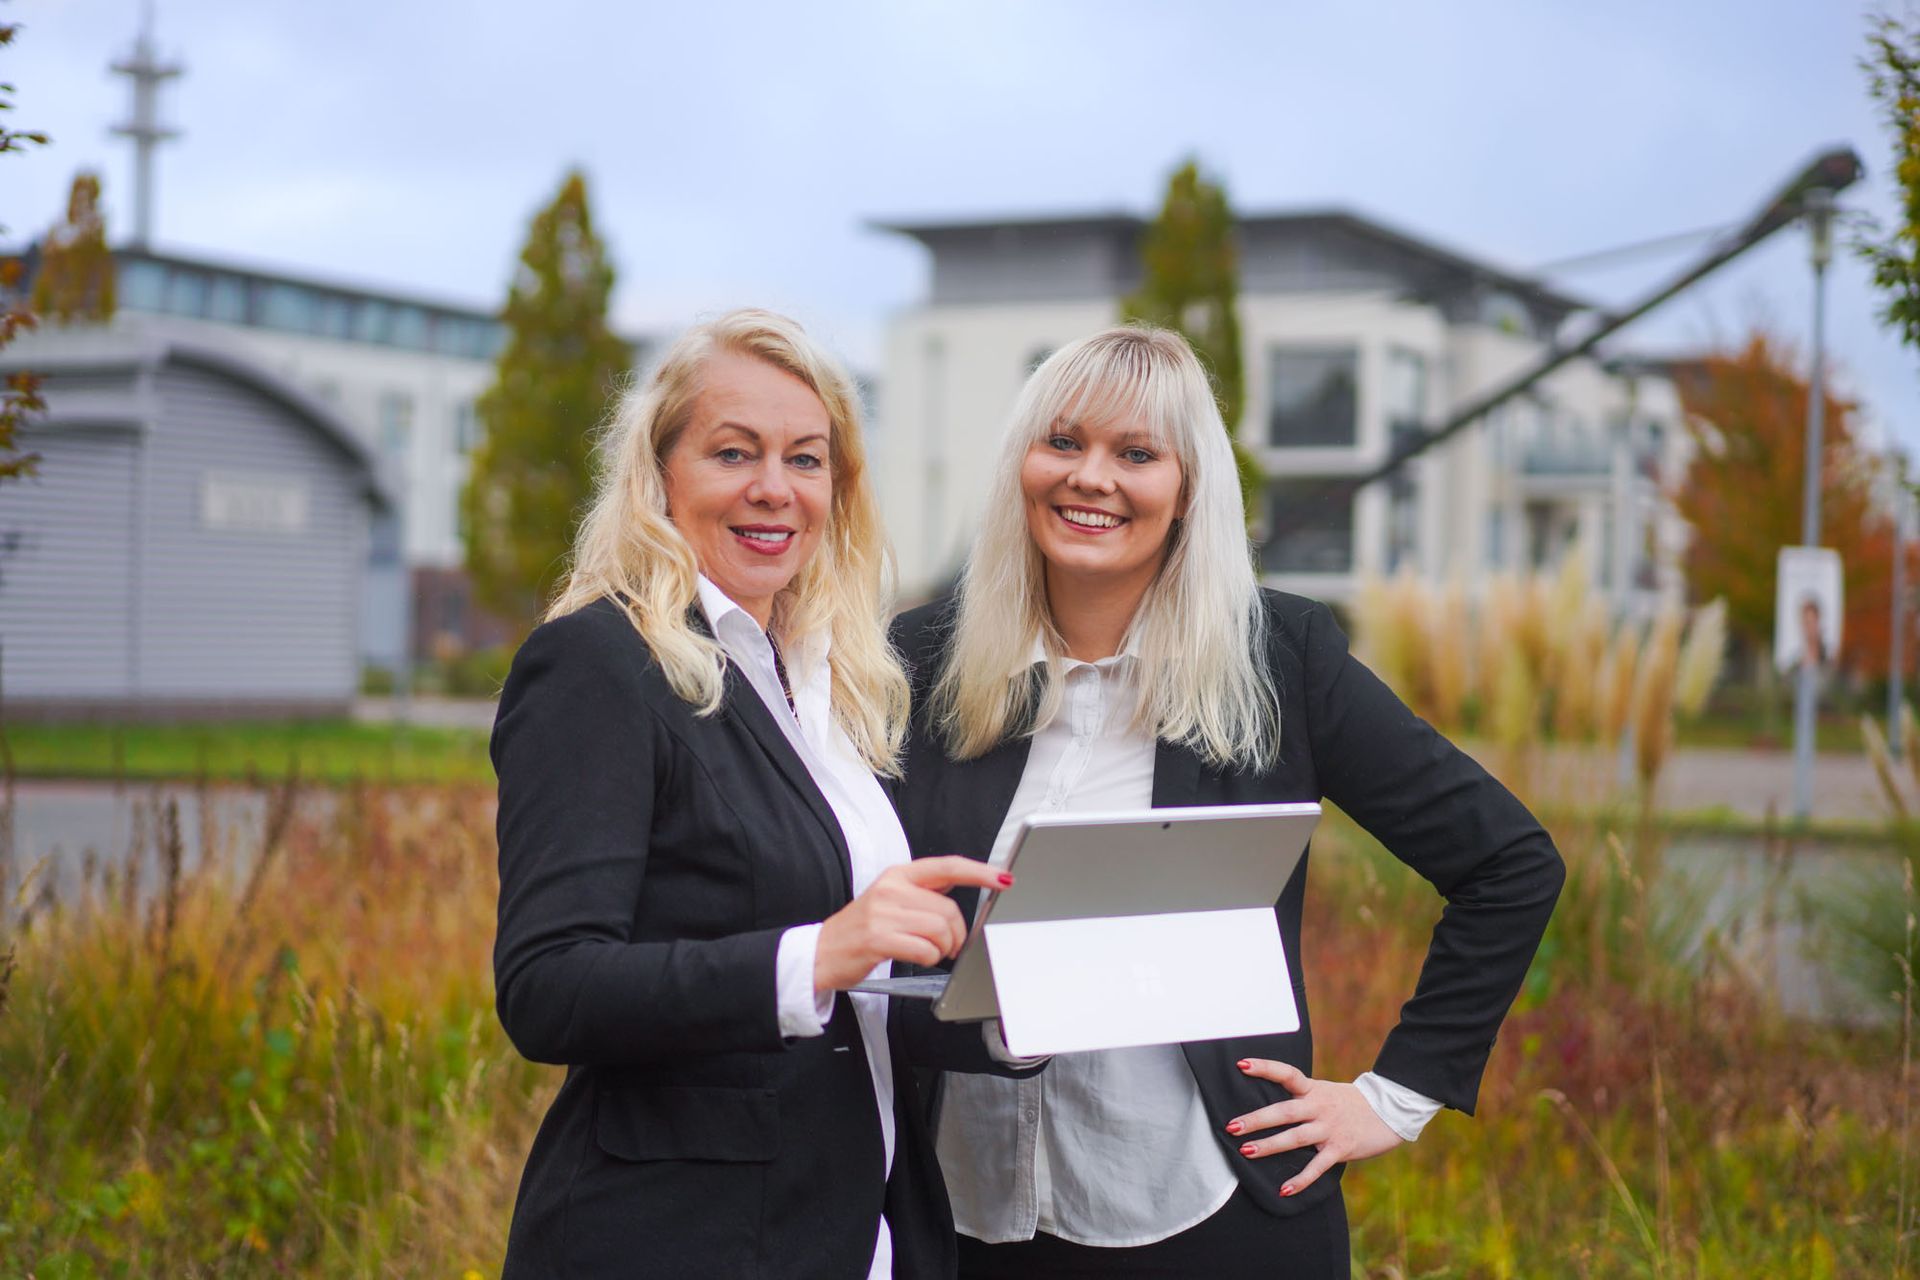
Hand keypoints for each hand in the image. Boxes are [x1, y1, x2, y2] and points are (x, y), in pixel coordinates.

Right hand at [814, 856, 1010, 992]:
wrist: (821, 952)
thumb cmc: (861, 930)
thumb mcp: (890, 899)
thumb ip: (922, 894)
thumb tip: (962, 893)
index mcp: (898, 875)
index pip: (947, 866)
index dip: (979, 872)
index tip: (1003, 878)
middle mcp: (891, 889)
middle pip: (948, 908)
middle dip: (956, 933)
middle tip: (948, 946)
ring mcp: (883, 913)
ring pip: (939, 929)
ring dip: (942, 948)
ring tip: (930, 952)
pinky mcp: (878, 938)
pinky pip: (924, 949)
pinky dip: (928, 959)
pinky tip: (917, 958)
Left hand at [1224, 1058, 1402, 1197]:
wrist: (1391, 1110)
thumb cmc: (1350, 1102)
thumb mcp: (1325, 1091)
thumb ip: (1302, 1097)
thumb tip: (1268, 1106)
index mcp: (1314, 1089)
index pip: (1286, 1074)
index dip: (1264, 1068)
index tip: (1241, 1064)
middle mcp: (1320, 1107)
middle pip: (1284, 1111)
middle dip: (1256, 1119)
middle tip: (1231, 1127)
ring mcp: (1330, 1128)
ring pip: (1296, 1137)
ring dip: (1270, 1145)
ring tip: (1247, 1152)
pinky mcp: (1341, 1148)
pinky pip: (1318, 1166)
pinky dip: (1301, 1179)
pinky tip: (1284, 1189)